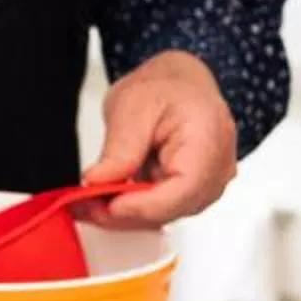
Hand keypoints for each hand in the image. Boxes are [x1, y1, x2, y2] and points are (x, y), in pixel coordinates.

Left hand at [86, 52, 236, 225]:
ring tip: (89, 202)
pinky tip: (107, 201)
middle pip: (172, 208)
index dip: (141, 206)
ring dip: (126, 214)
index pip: (182, 189)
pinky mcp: (194, 192)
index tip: (104, 205)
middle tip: (82, 206)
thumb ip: (118, 149)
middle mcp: (217, 168)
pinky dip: (134, 208)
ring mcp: (209, 183)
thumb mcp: (131, 107)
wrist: (179, 84)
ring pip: (166, 215)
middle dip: (125, 213)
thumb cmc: (165, 88)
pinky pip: (163, 210)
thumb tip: (98, 182)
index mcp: (209, 139)